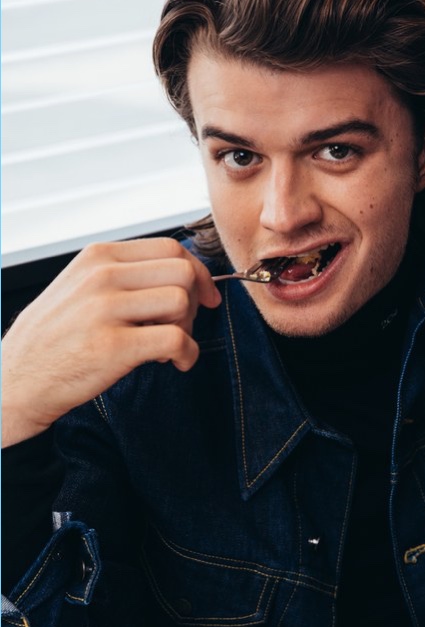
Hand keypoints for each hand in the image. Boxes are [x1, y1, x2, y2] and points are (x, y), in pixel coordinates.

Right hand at [1, 237, 221, 446]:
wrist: (18, 377)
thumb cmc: (57, 337)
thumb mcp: (82, 287)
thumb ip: (125, 276)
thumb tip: (182, 275)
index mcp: (98, 256)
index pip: (171, 248)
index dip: (199, 274)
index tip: (205, 296)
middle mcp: (101, 276)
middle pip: (183, 271)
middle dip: (196, 301)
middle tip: (182, 325)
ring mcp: (106, 309)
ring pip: (181, 302)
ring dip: (189, 329)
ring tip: (167, 347)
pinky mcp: (113, 346)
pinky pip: (177, 340)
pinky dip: (188, 355)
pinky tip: (175, 363)